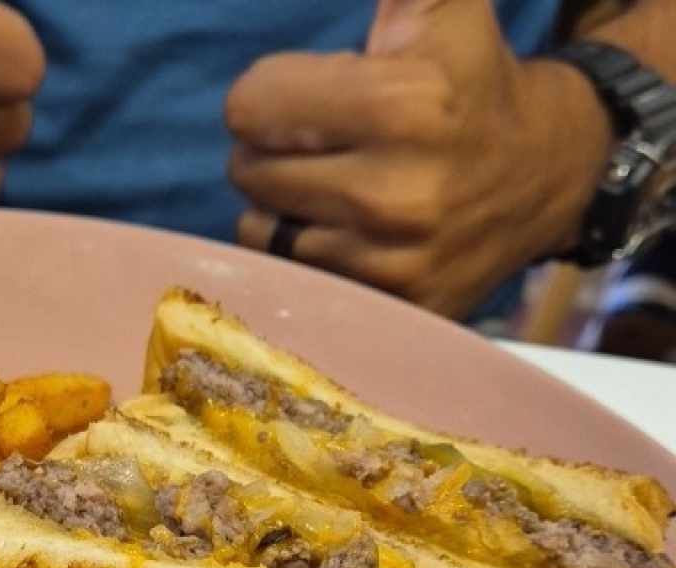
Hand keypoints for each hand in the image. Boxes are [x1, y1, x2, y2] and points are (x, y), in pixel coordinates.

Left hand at [225, 0, 613, 316]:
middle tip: (313, 145)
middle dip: (267, 148)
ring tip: (327, 188)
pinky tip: (339, 234)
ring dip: (279, 206)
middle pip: (248, 169)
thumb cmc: (474, 84)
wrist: (547, 177)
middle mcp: (393, 195)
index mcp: (404, 107)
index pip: (252, 107)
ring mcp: (391, 265)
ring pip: (262, 230)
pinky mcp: (389, 310)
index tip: (297, 97)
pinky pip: (293, 279)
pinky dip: (301, 255)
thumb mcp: (445, 11)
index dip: (266, 95)